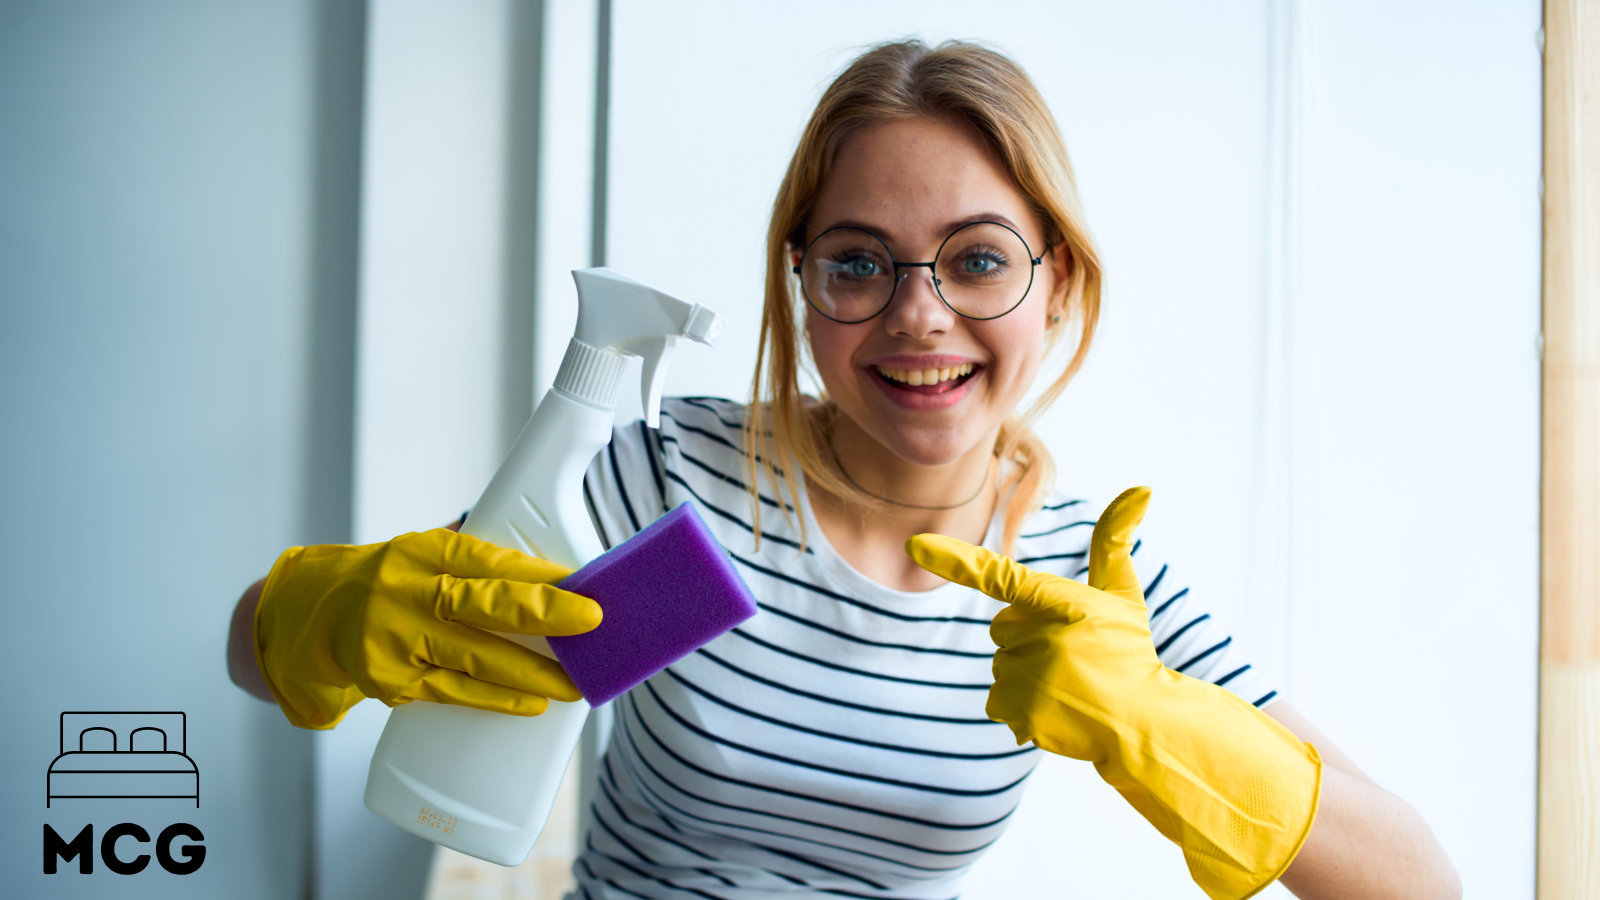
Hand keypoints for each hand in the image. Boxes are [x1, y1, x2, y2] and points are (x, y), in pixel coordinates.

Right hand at [254, 529, 601, 728]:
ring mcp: (395, 639)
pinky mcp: (390, 681)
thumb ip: (474, 556)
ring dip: (532, 672)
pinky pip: (453, 692)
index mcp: (422, 551)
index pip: (488, 558)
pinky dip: (497, 699)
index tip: (582, 580)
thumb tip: (549, 565)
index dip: (537, 572)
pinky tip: (532, 703)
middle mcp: (406, 591)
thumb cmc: (384, 581)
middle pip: (484, 604)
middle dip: (544, 613)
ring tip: (576, 682)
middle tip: (592, 621)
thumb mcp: (419, 553)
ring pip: (475, 658)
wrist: (307, 618)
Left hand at [907, 487, 1320, 899]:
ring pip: (1002, 663)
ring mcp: (1029, 677)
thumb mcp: (1123, 592)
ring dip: (1027, 672)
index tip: (915, 544)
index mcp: (1060, 602)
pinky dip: (1020, 705)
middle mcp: (1039, 637)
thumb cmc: (1129, 650)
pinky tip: (1055, 707)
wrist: (1142, 720)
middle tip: (1071, 654)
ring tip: (1068, 683)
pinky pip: (997, 700)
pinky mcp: (1021, 712)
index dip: (954, 560)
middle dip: (1029, 637)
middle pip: (1003, 626)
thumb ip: (1114, 540)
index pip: (998, 576)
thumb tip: (1142, 487)